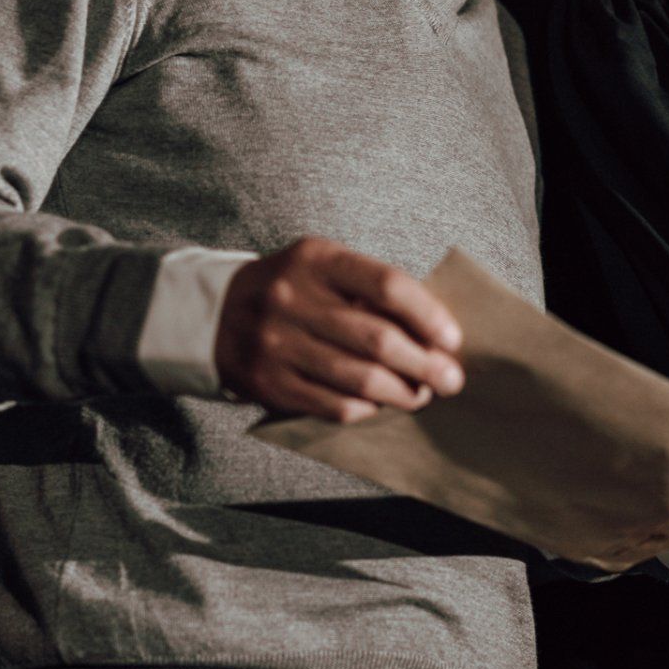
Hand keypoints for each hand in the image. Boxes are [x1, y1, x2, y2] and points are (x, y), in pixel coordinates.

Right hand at [215, 237, 464, 420]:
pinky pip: (332, 405)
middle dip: (425, 364)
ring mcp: (276, 343)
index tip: (453, 340)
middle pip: (377, 340)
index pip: (387, 285)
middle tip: (450, 379)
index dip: (428, 315)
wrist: (216, 313)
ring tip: (420, 395)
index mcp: (316, 259)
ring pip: (359, 379)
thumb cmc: (293, 289)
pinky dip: (365, 409)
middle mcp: (292, 298)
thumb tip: (435, 335)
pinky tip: (378, 405)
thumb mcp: (324, 268)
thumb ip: (371, 290)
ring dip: (401, 393)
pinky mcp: (268, 382)